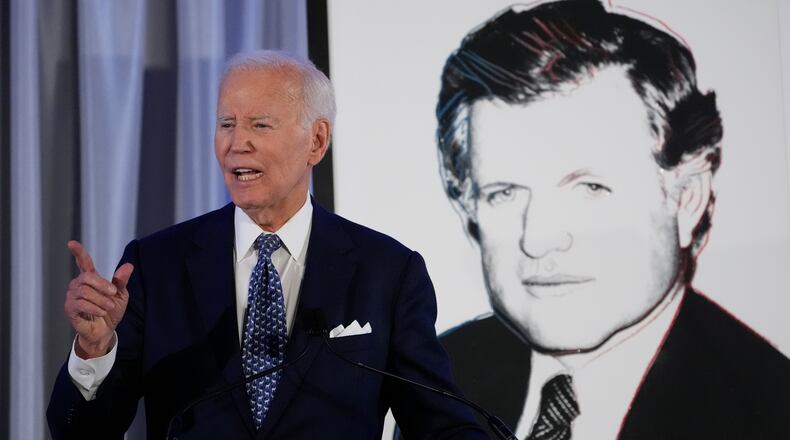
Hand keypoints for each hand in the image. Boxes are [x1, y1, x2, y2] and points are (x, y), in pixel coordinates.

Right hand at [64, 240, 133, 358]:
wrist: (105, 330)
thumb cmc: (111, 311)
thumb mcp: (120, 295)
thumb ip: (121, 281)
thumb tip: (129, 266)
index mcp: (90, 279)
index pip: (83, 262)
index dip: (78, 252)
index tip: (71, 243)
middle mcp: (78, 285)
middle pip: (88, 277)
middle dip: (103, 285)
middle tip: (113, 294)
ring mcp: (72, 296)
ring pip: (85, 292)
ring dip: (101, 300)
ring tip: (109, 307)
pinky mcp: (70, 309)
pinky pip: (81, 304)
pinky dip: (95, 308)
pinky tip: (101, 312)